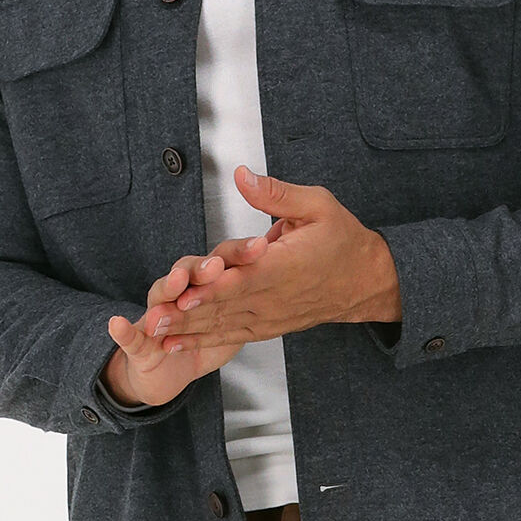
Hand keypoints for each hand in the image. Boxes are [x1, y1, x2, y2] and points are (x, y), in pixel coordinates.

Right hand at [100, 254, 249, 407]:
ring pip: (161, 299)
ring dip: (168, 292)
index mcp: (204, 283)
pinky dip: (125, 332)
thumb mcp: (238, 306)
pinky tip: (117, 326)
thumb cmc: (195, 333)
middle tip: (217, 266)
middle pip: (189, 275)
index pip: (222, 262)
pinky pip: (132, 339)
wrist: (155, 368)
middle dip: (201, 270)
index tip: (261, 247)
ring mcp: (157, 316)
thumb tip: (274, 242)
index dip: (239, 255)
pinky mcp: (139, 344)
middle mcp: (178, 294)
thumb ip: (252, 276)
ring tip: (177, 286)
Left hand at [146, 169, 401, 351]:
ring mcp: (272, 315)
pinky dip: (206, 341)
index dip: (213, 288)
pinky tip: (179, 344)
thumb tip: (242, 176)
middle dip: (187, 315)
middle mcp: (275, 296)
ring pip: (226, 325)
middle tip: (153, 319)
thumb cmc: (343, 241)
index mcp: (285, 265)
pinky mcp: (271, 326)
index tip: (184, 294)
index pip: (244, 279)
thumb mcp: (318, 205)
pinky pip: (234, 335)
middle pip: (226, 307)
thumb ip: (277, 194)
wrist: (367, 281)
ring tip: (156, 335)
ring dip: (190, 331)